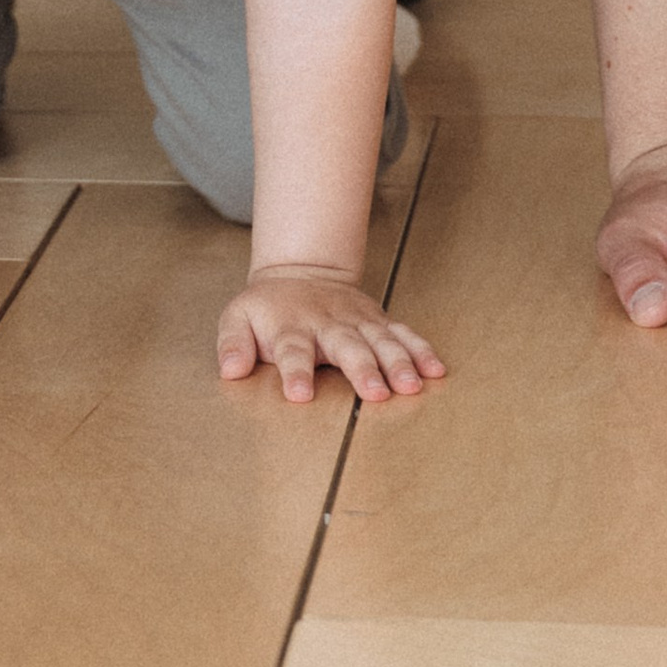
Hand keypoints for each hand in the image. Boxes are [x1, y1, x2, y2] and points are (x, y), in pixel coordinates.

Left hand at [217, 265, 445, 406]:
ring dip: (397, 363)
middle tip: (375, 393)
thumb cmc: (268, 307)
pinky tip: (435, 369)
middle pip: (346, 346)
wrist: (299, 272)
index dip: (296, 372)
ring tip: (411, 386)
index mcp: (290, 326)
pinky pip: (403, 334)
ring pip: (380, 341)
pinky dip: (420, 350)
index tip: (300, 394)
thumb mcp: (237, 318)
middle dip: (362, 369)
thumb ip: (232, 344)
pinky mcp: (378, 320)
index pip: (292, 350)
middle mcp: (327, 323)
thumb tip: (230, 370)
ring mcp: (356, 321)